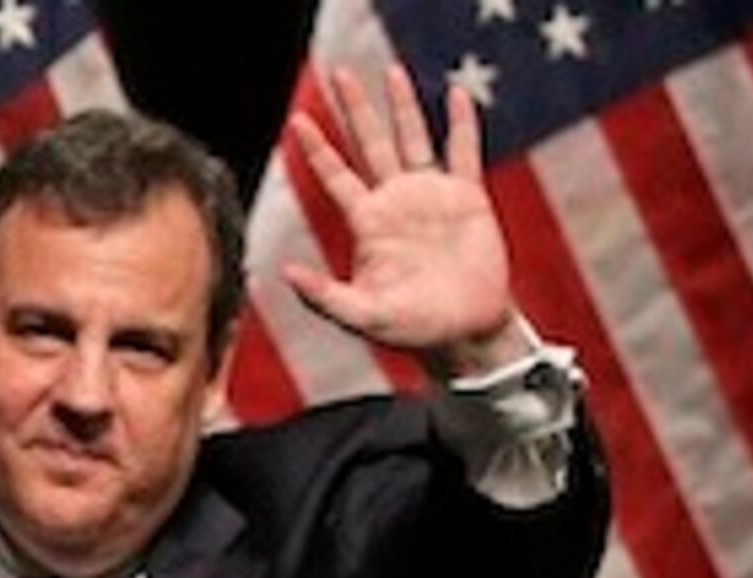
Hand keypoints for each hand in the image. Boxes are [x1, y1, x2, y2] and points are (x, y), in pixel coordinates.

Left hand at [279, 62, 531, 379]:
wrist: (463, 332)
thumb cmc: (412, 329)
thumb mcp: (361, 315)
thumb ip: (323, 297)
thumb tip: (285, 274)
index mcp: (367, 224)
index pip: (335, 176)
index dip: (317, 148)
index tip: (297, 120)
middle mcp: (395, 203)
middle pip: (370, 144)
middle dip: (354, 110)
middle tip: (338, 75)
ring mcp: (431, 197)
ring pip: (414, 139)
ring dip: (403, 106)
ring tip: (390, 71)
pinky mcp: (467, 199)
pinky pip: (463, 153)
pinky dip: (461, 125)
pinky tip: (458, 95)